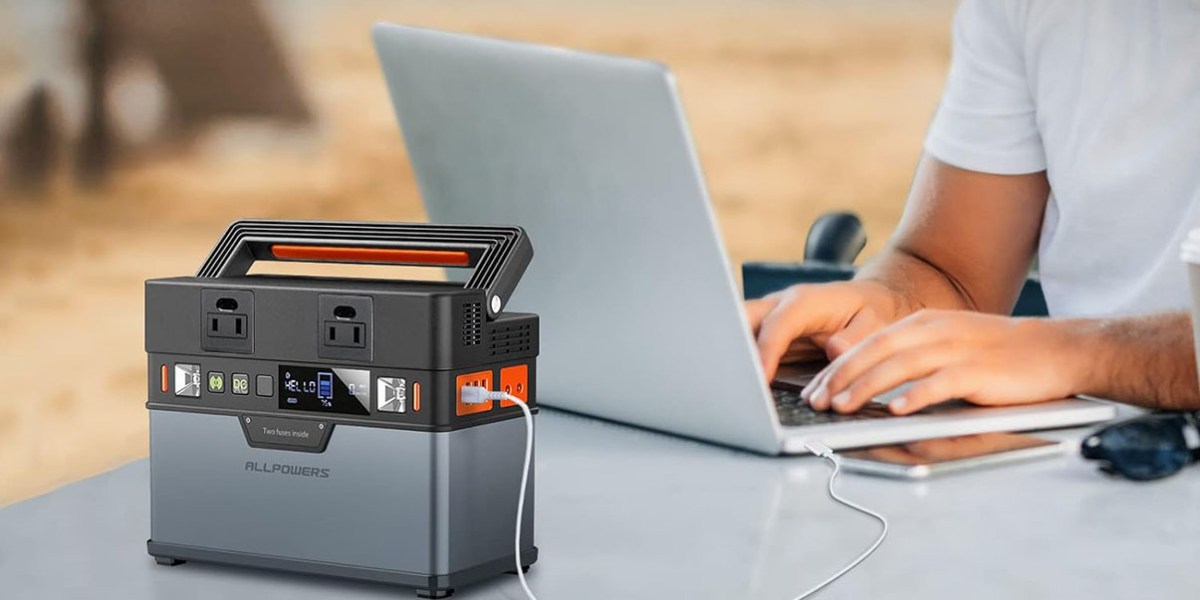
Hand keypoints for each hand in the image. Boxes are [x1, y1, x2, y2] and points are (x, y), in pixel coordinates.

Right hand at [745, 281, 902, 380]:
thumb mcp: (873, 323)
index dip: (766, 352)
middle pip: (742, 318)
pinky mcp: (766, 332)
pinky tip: (740, 385)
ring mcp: (769, 317)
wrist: (865, 300)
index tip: (760, 379)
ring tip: (729, 386)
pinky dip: (740, 362)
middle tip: (730, 379)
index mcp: (804, 302)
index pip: (777, 326)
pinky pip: (745, 343)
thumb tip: (835, 352)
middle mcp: (779, 305)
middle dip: (731, 345)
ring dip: (731, 355)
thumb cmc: (868, 312)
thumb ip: (855, 338)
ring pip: (737, 329)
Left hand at [803, 309, 1086, 414]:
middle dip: (841, 377)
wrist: (1057, 349)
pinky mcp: (979, 371)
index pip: (869, 343)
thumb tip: (870, 381)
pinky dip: (915, 396)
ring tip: (843, 407)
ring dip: (867, 387)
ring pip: (901, 365)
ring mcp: (957, 349)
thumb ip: (911, 357)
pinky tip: (895, 410)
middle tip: (816, 401)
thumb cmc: (999, 353)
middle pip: (876, 351)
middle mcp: (935, 332)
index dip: (838, 366)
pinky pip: (940, 383)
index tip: (814, 388)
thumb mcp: (947, 344)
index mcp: (923, 324)